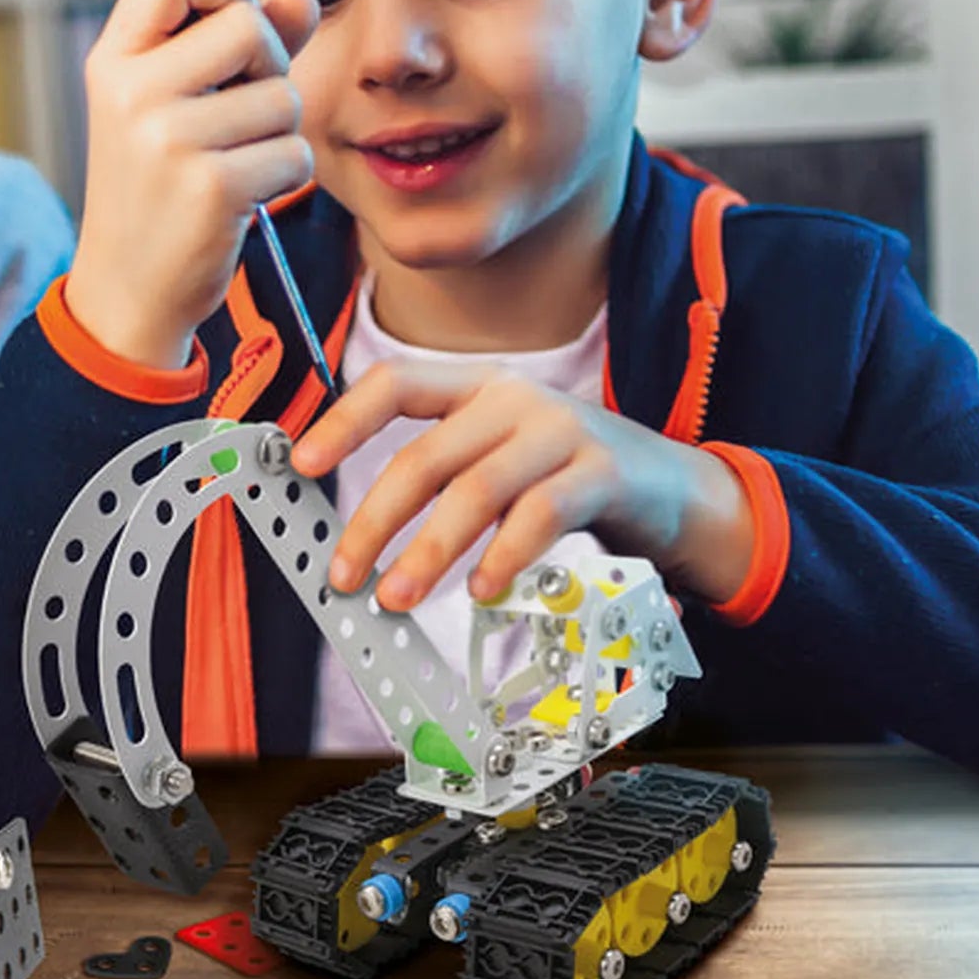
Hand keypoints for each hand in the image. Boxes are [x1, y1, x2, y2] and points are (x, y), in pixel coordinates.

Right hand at [63, 0, 318, 370]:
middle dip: (269, 66)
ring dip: (279, 131)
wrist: (127, 291)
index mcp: (113, 61)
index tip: (234, 20)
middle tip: (242, 111)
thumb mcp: (173, 106)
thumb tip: (303, 0)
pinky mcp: (211, 188)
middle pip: (248, 26)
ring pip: (283, 96)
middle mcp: (131, 92)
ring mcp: (168, 140)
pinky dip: (284, 176)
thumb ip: (238, 48)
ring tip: (235, 161)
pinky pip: (293, 152)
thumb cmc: (156, 188)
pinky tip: (244, 197)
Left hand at [288, 363, 753, 610]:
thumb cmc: (569, 477)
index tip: (303, 461)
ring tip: (398, 595)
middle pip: (425, 455)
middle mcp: (513, 399)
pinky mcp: (600, 474)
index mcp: (478, 388)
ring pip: (474, 490)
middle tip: (346, 572)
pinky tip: (482, 589)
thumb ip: (446, 474)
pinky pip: (538, 516)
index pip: (396, 383)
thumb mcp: (502, 456)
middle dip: (375, 520)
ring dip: (428, 551)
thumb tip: (364, 533)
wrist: (675, 488)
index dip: (344, 420)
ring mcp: (559, 432)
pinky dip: (502, 557)